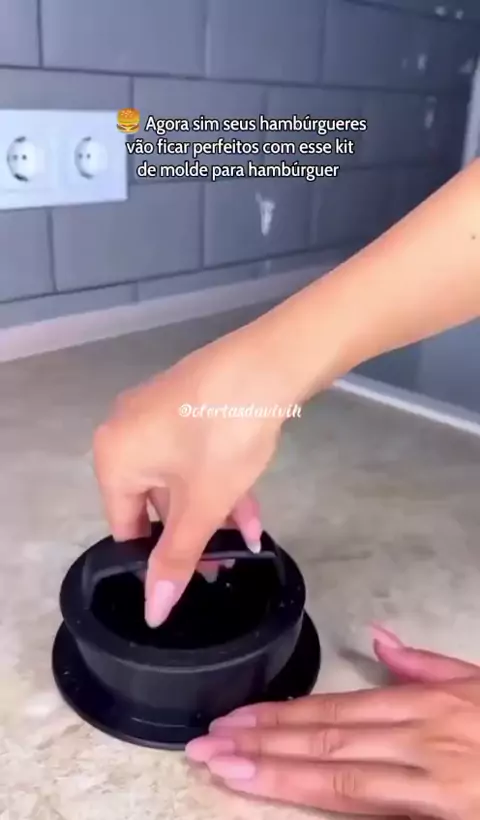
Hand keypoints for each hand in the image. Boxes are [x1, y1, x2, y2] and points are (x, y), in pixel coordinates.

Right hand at [93, 327, 292, 626]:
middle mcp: (125, 430)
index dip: (155, 558)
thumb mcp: (202, 505)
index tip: (190, 578)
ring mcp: (157, 410)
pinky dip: (218, 478)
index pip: (124, 526)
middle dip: (194, 532)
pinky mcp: (188, 399)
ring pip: (180, 477)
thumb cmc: (223, 437)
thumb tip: (152, 613)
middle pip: (154, 500)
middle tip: (224, 562)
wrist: (268, 363)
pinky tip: (252, 506)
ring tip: (248, 538)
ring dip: (214, 509)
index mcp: (113, 457)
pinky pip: (193, 451)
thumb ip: (177, 558)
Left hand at [186, 626, 479, 818]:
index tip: (236, 721)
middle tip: (207, 747)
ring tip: (225, 771)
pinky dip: (326, 804)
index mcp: (428, 703)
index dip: (281, 716)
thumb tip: (379, 638)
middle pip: (327, 741)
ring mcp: (433, 779)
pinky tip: (289, 798)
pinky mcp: (443, 810)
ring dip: (277, 775)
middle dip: (261, 745)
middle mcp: (422, 736)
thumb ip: (428, 665)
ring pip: (341, 777)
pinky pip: (373, 808)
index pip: (337, 710)